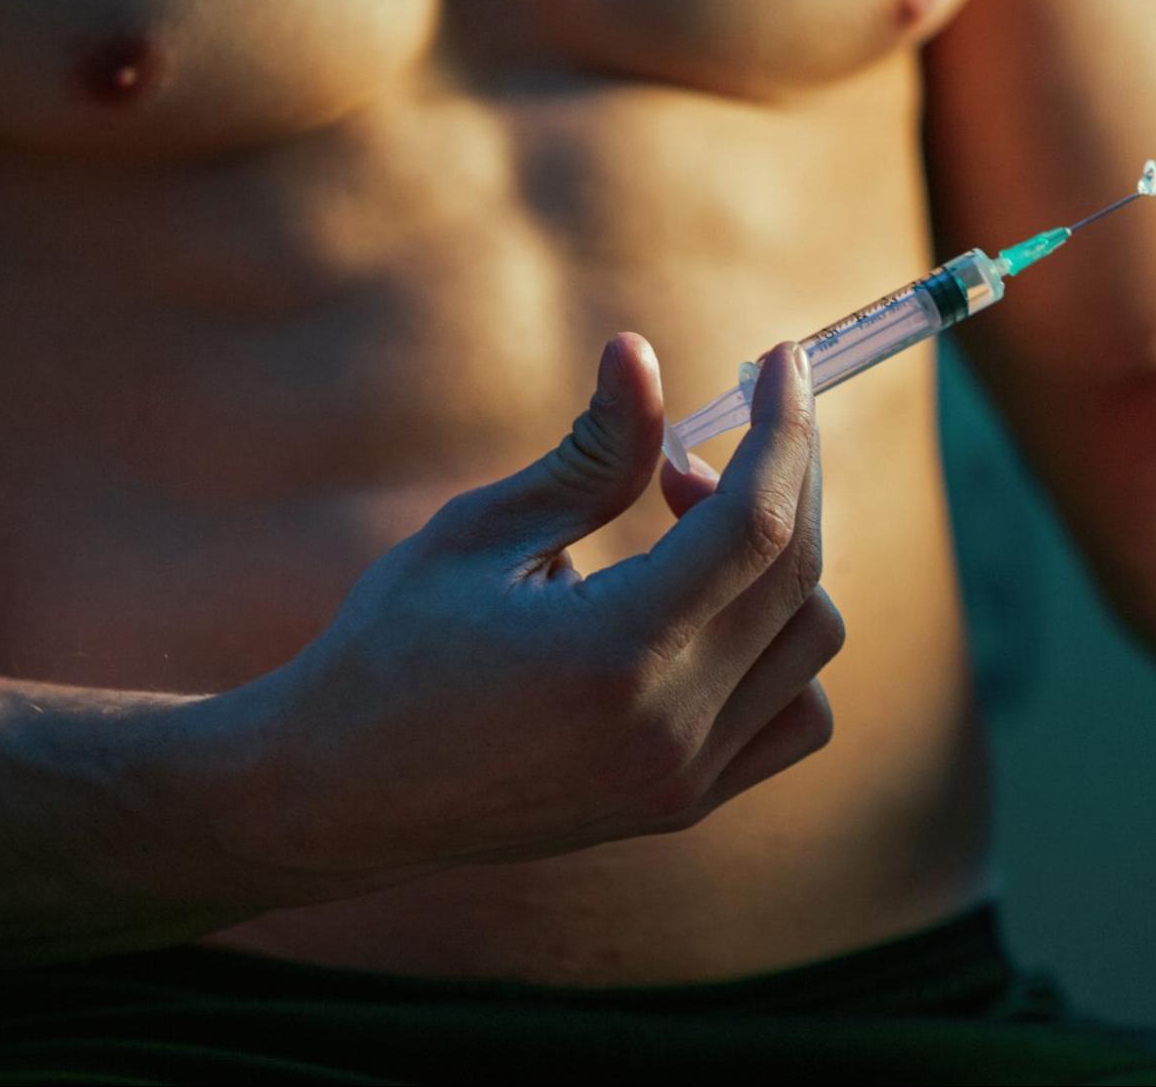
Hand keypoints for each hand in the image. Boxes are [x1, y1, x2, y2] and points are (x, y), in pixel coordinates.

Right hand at [231, 333, 841, 896]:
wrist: (343, 796)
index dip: (783, 428)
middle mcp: (669, 730)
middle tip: (709, 437)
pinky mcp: (685, 805)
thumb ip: (590, 451)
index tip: (781, 360)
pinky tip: (707, 604)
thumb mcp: (481, 533)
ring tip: (684, 521)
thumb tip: (640, 350)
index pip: (756, 524)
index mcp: (615, 656)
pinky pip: (796, 714)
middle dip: (784, 477)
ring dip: (780, 562)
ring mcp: (684, 780)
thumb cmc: (392, 649)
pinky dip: (782, 643)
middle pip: (796, 576)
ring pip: (812, 645)